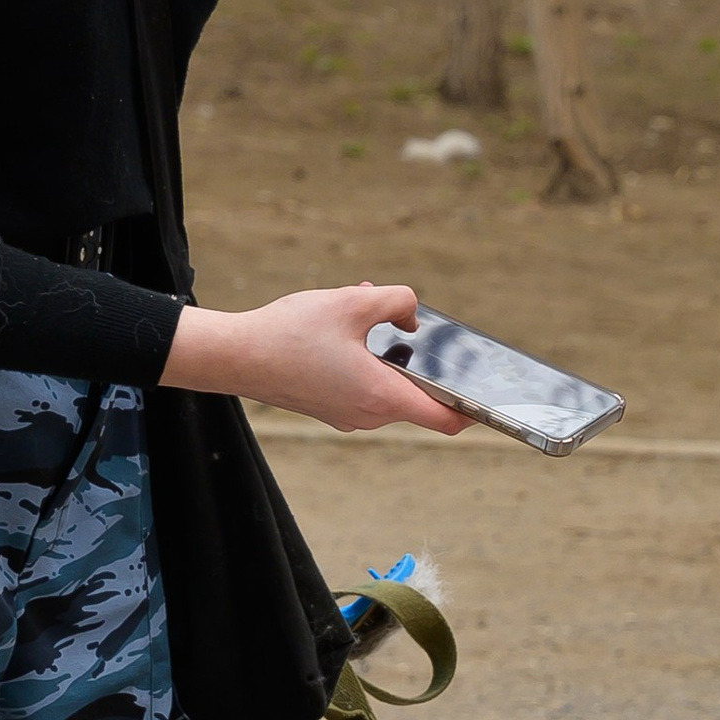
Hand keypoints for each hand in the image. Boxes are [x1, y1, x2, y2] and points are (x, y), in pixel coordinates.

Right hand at [162, 283, 471, 433]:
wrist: (234, 357)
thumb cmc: (290, 333)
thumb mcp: (353, 301)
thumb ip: (396, 300)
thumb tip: (412, 315)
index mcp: (382, 396)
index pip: (445, 419)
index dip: (473, 409)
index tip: (486, 394)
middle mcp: (368, 415)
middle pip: (415, 393)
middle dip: (415, 354)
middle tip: (401, 318)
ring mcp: (346, 415)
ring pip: (385, 384)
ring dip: (385, 350)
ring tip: (362, 307)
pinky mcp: (328, 408)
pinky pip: (361, 385)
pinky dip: (364, 358)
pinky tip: (342, 325)